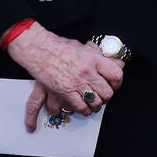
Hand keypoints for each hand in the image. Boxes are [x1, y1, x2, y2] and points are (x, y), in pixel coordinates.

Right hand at [7, 24, 123, 130]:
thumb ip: (97, 55)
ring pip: (95, 102)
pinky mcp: (64, 92)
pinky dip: (84, 110)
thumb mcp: (82, 47)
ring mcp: (75, 83)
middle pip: (107, 92)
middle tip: (103, 95)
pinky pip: (80, 107)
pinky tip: (84, 107)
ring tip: (94, 103)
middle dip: (106, 96)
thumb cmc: (59, 46)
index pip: (116, 74)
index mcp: (93, 58)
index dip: (117, 82)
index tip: (114, 83)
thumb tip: (113, 60)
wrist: (38, 49)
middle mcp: (86, 71)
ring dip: (96, 105)